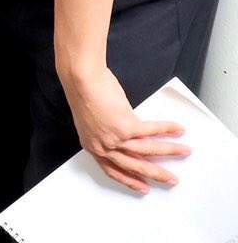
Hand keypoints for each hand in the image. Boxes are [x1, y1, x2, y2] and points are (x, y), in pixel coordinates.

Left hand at [61, 66, 189, 193]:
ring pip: (147, 151)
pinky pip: (151, 131)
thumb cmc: (83, 91)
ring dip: (169, 151)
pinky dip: (167, 130)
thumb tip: (130, 133)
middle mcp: (103, 147)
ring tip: (183, 151)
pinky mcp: (125, 126)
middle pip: (134, 166)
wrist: (81, 78)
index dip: (130, 180)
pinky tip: (177, 130)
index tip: (143, 187)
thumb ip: (109, 132)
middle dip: (155, 174)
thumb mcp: (93, 120)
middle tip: (170, 179)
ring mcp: (115, 138)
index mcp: (93, 146)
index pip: (113, 170)